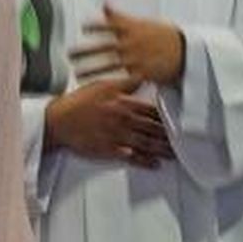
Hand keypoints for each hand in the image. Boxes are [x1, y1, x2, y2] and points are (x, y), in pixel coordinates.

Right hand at [44, 77, 174, 168]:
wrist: (58, 121)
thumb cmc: (78, 102)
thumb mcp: (100, 85)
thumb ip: (124, 82)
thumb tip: (142, 77)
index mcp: (124, 104)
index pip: (152, 111)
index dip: (168, 117)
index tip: (180, 122)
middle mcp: (125, 121)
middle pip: (154, 129)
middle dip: (170, 136)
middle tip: (185, 141)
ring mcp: (119, 137)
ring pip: (147, 144)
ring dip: (163, 150)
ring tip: (175, 154)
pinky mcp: (111, 150)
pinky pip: (133, 157)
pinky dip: (146, 162)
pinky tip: (155, 164)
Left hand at [72, 4, 185, 85]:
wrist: (187, 52)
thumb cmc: (163, 36)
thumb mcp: (142, 23)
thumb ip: (120, 16)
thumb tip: (105, 4)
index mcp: (130, 28)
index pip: (107, 25)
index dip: (94, 26)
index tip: (83, 28)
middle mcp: (130, 42)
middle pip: (102, 47)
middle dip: (84, 51)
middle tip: (68, 55)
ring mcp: (135, 58)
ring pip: (108, 65)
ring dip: (90, 70)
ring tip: (76, 74)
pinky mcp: (142, 73)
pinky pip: (123, 79)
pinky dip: (110, 83)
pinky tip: (99, 87)